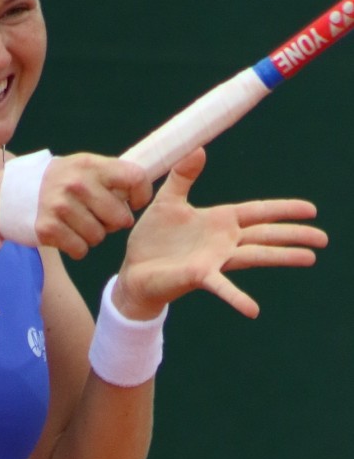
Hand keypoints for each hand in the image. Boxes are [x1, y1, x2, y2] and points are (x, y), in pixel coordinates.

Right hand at [35, 153, 152, 258]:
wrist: (14, 192)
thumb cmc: (61, 180)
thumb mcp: (85, 166)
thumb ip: (112, 174)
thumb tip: (145, 186)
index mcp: (90, 165)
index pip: (135, 178)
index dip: (142, 194)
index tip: (135, 201)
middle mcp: (76, 184)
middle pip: (120, 218)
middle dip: (114, 221)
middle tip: (99, 214)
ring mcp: (60, 206)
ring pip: (100, 237)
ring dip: (94, 235)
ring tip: (80, 222)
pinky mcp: (48, 228)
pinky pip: (81, 249)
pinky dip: (77, 247)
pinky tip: (67, 233)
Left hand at [115, 148, 327, 319]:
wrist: (134, 267)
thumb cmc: (153, 237)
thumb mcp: (167, 200)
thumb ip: (183, 176)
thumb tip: (198, 148)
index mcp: (218, 221)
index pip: (257, 212)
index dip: (282, 209)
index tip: (310, 209)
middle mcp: (222, 241)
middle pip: (264, 234)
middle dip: (293, 234)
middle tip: (324, 238)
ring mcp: (214, 260)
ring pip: (254, 256)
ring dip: (281, 257)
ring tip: (310, 258)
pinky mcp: (199, 275)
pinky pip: (221, 286)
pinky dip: (237, 298)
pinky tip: (253, 310)